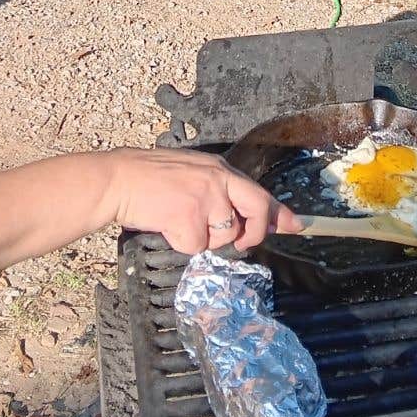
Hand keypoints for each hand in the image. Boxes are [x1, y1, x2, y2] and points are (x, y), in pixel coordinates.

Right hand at [105, 148, 301, 254]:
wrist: (120, 179)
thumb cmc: (150, 178)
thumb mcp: (193, 174)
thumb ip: (219, 191)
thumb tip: (241, 217)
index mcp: (220, 170)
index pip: (259, 193)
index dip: (279, 213)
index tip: (297, 225)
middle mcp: (218, 181)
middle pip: (255, 213)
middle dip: (252, 233)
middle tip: (239, 240)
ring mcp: (205, 199)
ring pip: (222, 237)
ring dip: (201, 237)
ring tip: (177, 217)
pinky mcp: (189, 218)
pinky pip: (195, 246)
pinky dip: (180, 243)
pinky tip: (167, 224)